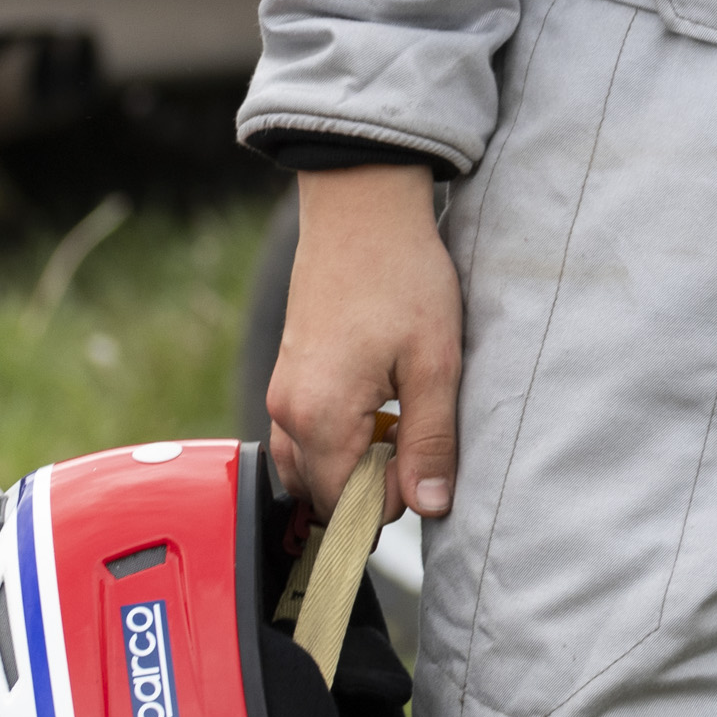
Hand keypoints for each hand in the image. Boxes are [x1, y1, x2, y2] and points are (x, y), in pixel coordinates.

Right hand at [269, 163, 463, 519]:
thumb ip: (431, 442)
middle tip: (419, 439)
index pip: (349, 507)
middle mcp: (287, 413)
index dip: (396, 500)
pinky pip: (304, 435)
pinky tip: (380, 402)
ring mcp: (281, 394)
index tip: (428, 465)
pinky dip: (339, 438)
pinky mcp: (288, 377)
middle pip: (324, 493)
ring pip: (310, 466)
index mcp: (319, 419)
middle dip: (373, 487)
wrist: (362, 209)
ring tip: (400, 420)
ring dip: (354, 464)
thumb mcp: (435, 363)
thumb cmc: (402, 277)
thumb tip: (432, 506)